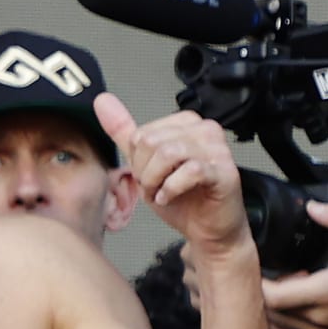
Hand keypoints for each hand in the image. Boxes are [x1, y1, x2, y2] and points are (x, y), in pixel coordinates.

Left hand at [95, 94, 249, 255]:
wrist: (208, 228)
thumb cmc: (182, 197)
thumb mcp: (144, 163)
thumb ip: (124, 132)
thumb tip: (102, 100)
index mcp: (185, 123)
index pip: (142, 134)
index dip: (139, 162)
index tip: (151, 175)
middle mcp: (205, 129)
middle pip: (152, 142)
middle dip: (146, 172)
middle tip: (158, 186)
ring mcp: (217, 148)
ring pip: (167, 153)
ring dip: (157, 181)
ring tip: (164, 192)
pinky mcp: (225, 170)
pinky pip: (188, 171)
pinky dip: (171, 189)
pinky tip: (173, 197)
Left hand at [260, 203, 327, 328]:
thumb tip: (314, 209)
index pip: (273, 297)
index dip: (256, 283)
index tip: (253, 267)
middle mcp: (326, 319)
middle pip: (270, 313)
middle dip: (258, 294)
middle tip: (258, 274)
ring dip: (269, 311)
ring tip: (276, 288)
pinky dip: (284, 325)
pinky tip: (291, 307)